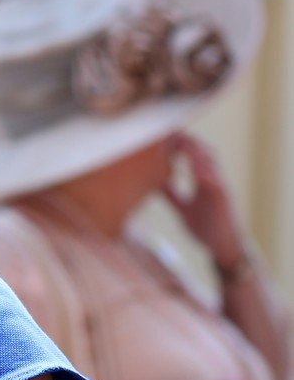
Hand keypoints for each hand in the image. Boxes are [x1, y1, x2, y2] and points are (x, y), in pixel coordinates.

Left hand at [163, 134, 246, 270]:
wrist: (222, 248)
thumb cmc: (205, 227)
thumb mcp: (183, 208)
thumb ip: (171, 195)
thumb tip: (154, 183)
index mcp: (203, 180)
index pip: (192, 156)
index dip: (180, 144)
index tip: (164, 135)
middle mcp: (213, 180)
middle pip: (203, 153)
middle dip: (188, 141)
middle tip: (171, 131)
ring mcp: (220, 188)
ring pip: (211, 164)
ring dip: (197, 152)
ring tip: (181, 142)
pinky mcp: (224, 200)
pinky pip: (217, 183)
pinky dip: (206, 174)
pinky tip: (194, 169)